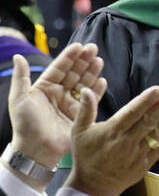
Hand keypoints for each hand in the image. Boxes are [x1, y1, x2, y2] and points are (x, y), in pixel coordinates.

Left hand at [8, 43, 106, 170]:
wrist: (37, 149)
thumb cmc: (25, 125)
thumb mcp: (19, 98)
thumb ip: (20, 77)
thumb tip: (19, 57)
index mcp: (44, 88)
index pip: (59, 68)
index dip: (69, 57)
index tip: (78, 46)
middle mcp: (59, 95)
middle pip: (74, 74)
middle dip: (84, 61)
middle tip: (93, 48)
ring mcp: (71, 105)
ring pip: (84, 84)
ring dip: (92, 72)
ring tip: (99, 60)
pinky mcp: (81, 115)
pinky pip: (91, 100)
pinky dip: (97, 90)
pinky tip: (102, 80)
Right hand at [64, 85, 158, 195]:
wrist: (94, 185)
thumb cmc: (86, 156)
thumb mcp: (79, 132)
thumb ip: (85, 110)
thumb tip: (86, 90)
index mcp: (112, 131)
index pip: (132, 112)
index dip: (146, 101)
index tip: (157, 90)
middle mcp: (127, 141)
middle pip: (148, 120)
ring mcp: (138, 153)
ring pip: (156, 133)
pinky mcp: (145, 163)